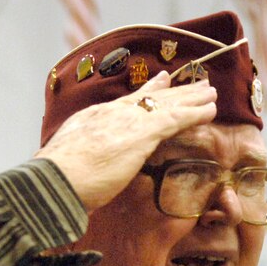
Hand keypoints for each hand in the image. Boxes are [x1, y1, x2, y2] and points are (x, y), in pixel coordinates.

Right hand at [35, 72, 216, 211]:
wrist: (55, 181)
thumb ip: (80, 161)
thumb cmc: (56, 182)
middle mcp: (111, 112)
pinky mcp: (143, 133)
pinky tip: (211, 110)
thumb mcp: (67, 164)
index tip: (160, 83)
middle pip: (149, 98)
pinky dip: (195, 113)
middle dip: (174, 91)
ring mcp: (127, 120)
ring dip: (192, 98)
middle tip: (194, 83)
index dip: (146, 93)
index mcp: (91, 119)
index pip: (125, 103)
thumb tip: (77, 172)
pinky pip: (177, 118)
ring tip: (211, 92)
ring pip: (167, 104)